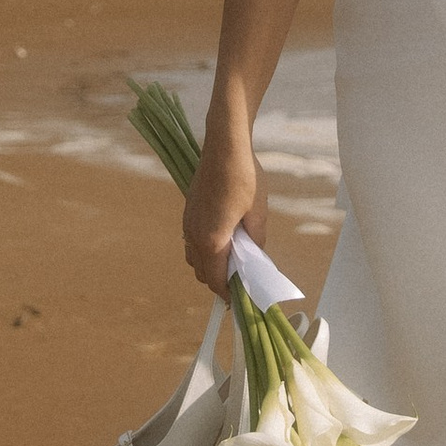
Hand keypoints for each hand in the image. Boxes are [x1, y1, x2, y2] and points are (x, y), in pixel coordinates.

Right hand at [183, 124, 267, 299]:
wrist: (223, 145)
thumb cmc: (244, 178)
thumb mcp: (258, 214)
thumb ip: (255, 242)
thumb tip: (254, 260)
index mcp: (212, 241)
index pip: (216, 280)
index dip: (229, 294)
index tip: (242, 299)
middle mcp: (193, 235)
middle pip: (202, 272)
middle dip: (219, 281)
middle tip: (241, 278)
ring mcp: (187, 222)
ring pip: (194, 257)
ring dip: (210, 264)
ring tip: (233, 258)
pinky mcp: (188, 210)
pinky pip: (192, 240)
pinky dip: (204, 248)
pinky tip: (223, 236)